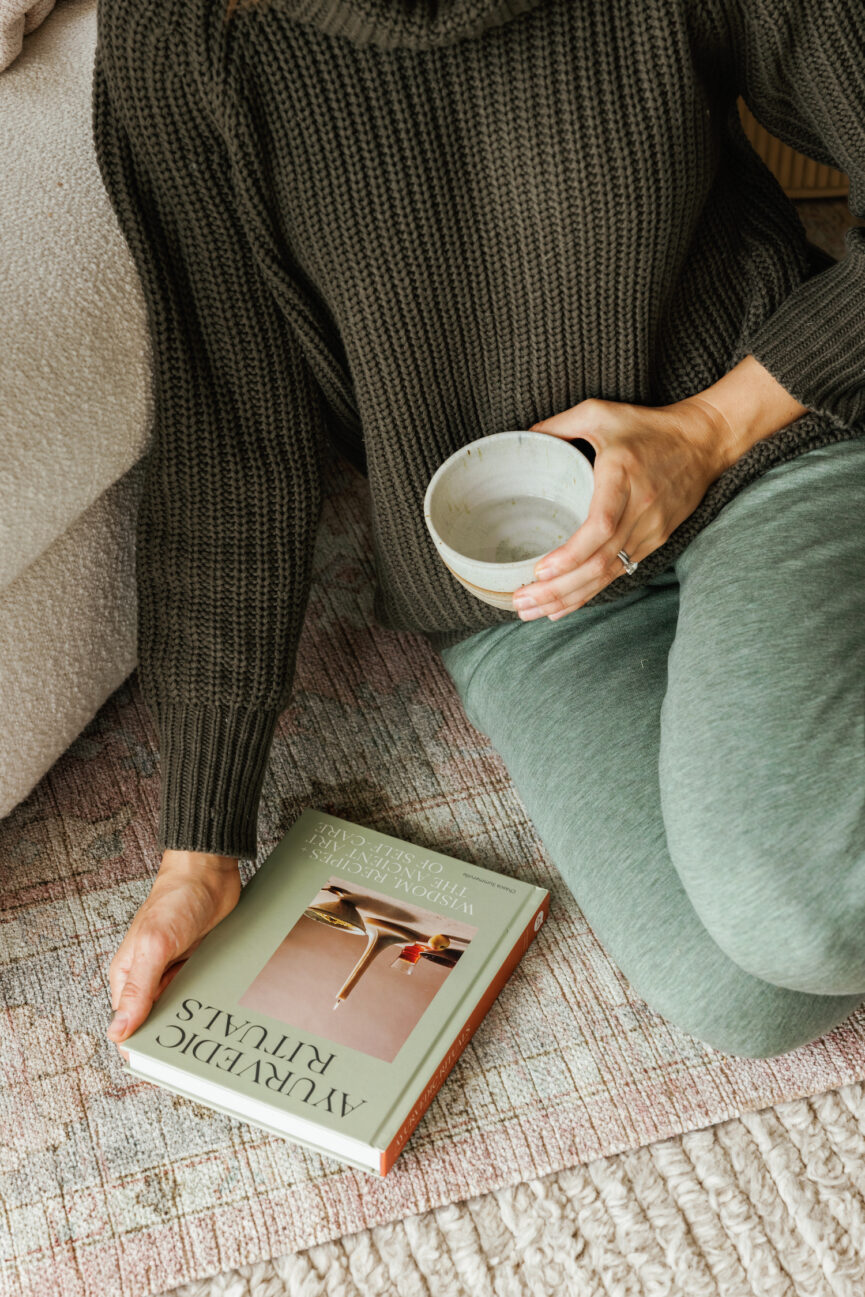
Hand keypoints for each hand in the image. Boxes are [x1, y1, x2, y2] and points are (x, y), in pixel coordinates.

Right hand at [106, 850, 241, 1057]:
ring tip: (210, 1038)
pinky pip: (200, 993)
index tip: (161, 1066)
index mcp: (128, 976)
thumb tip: (117, 1031)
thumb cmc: (175, 898)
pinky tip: (219, 1014)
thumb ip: (138, 989)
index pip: (128, 1025)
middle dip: (172, 1036)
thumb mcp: (154, 945)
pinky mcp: (198, 964)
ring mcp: (175, 971)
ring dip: (192, 1020)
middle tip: (194, 1055)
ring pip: (181, 1009)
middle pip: (156, 1021)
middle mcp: (149, 977)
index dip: (142, 1047)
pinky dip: (207, 1003)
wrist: (210, 871)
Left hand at [511, 356, 809, 620]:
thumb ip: (559, 424)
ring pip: (608, 575)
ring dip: (569, 598)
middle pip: (599, 562)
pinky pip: (619, 574)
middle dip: (558, 589)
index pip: (601, 526)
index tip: (541, 570)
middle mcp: (639, 510)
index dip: (571, 554)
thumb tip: (523, 437)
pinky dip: (589, 593)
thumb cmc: (648, 426)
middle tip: (521, 602)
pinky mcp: (655, 542)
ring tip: (532, 610)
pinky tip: (562, 605)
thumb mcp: (601, 413)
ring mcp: (650, 531)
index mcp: (622, 477)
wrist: (705, 443)